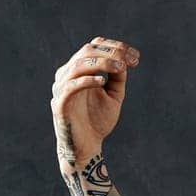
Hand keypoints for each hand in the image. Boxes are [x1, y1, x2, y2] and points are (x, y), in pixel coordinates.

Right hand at [53, 36, 139, 173]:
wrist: (86, 147)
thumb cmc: (98, 121)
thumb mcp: (113, 95)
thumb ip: (117, 78)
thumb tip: (125, 60)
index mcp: (79, 70)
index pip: (93, 47)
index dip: (115, 47)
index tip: (136, 56)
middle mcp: (67, 75)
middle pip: (87, 52)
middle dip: (111, 53)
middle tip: (130, 61)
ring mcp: (61, 88)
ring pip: (78, 65)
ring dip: (102, 63)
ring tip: (121, 68)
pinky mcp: (59, 103)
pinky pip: (70, 86)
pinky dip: (86, 80)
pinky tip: (102, 81)